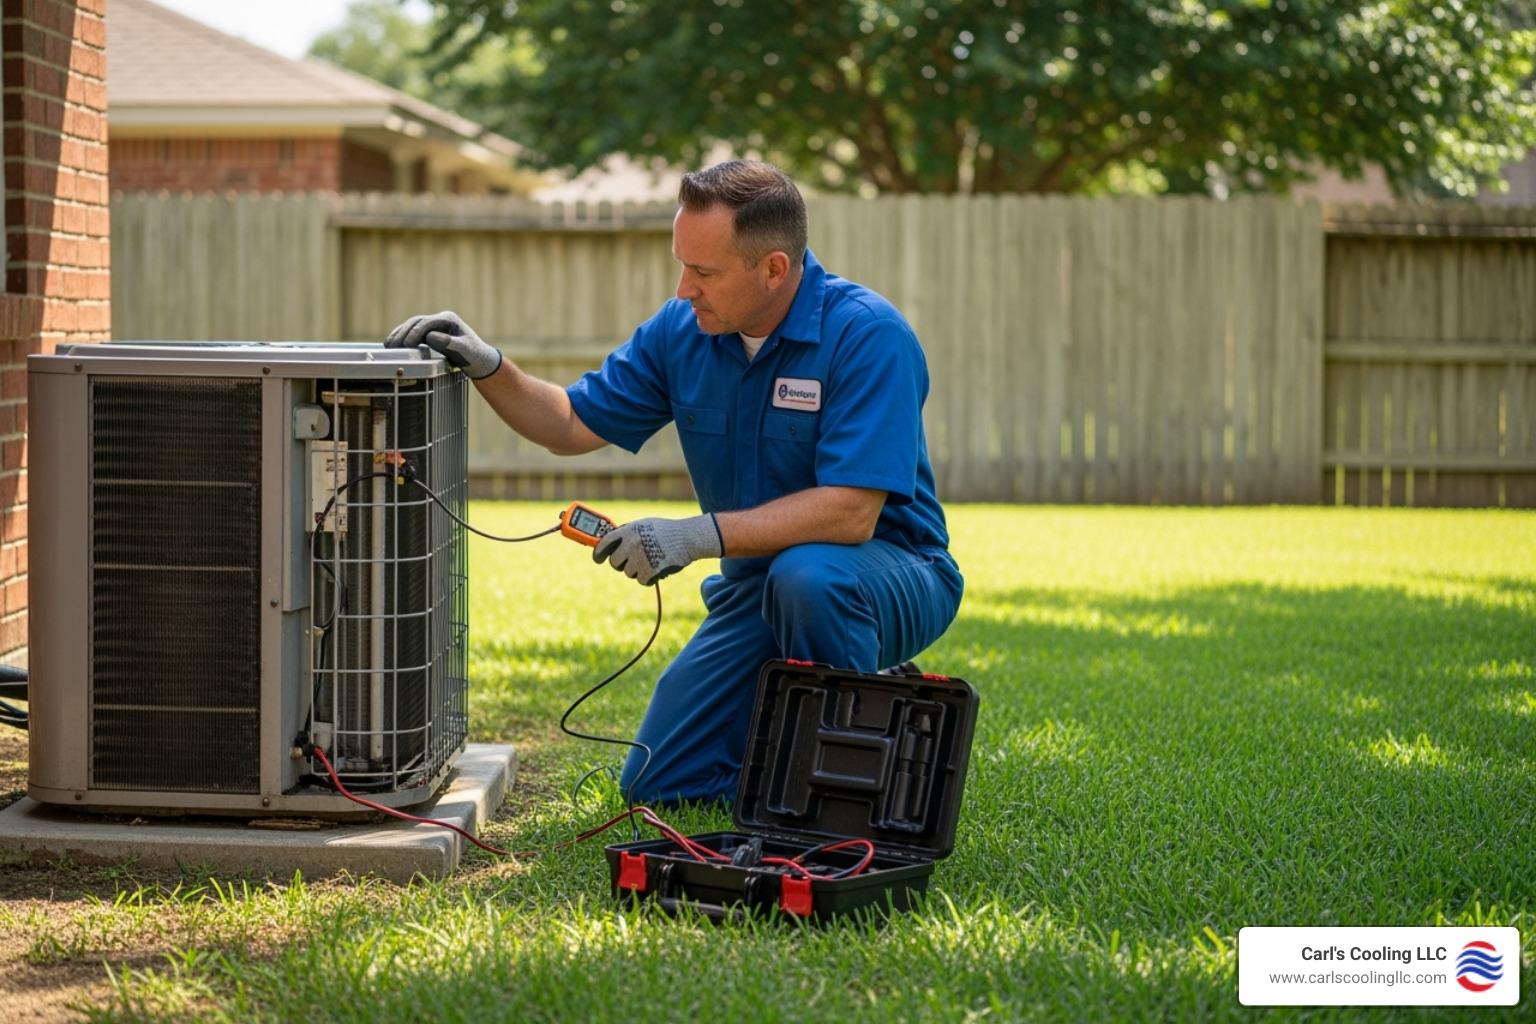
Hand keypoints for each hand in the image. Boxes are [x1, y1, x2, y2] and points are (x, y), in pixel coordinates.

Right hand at [384, 311, 502, 379]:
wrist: (480, 360)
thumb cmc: (474, 356)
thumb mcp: (465, 351)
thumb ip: (449, 344)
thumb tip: (430, 337)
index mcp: (448, 319)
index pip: (427, 323)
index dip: (415, 333)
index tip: (406, 346)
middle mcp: (440, 319)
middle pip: (416, 322)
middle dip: (402, 333)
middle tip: (392, 347)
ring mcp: (434, 325)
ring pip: (412, 326)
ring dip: (399, 334)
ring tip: (388, 346)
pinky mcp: (430, 333)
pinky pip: (413, 332)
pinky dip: (402, 337)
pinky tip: (392, 345)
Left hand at [592, 515, 722, 585]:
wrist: (688, 538)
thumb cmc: (667, 531)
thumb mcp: (644, 525)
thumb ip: (627, 533)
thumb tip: (608, 543)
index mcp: (628, 530)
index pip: (604, 543)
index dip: (598, 553)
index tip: (597, 558)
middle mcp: (631, 544)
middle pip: (615, 562)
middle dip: (622, 564)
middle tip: (632, 561)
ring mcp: (640, 558)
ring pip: (628, 573)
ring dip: (638, 570)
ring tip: (652, 560)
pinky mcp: (649, 571)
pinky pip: (641, 580)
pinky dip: (649, 577)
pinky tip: (658, 567)